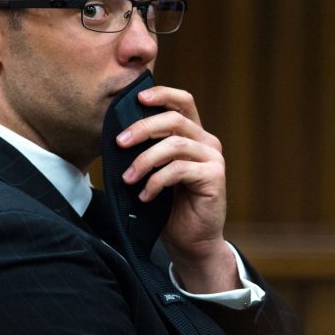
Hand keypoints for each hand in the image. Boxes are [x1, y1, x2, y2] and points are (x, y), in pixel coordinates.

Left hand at [115, 85, 240, 292]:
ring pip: (174, 145)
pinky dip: (156, 181)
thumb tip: (120, 133)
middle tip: (120, 142)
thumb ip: (148, 149)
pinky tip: (145, 195)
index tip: (137, 98)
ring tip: (128, 178)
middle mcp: (206, 142)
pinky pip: (179, 170)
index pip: (182, 101)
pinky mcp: (214, 177)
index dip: (162, 94)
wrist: (190, 241)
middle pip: (174, 119)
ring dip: (145, 160)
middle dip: (142, 128)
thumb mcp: (154, 171)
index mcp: (193, 134)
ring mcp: (213, 158)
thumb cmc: (168, 205)